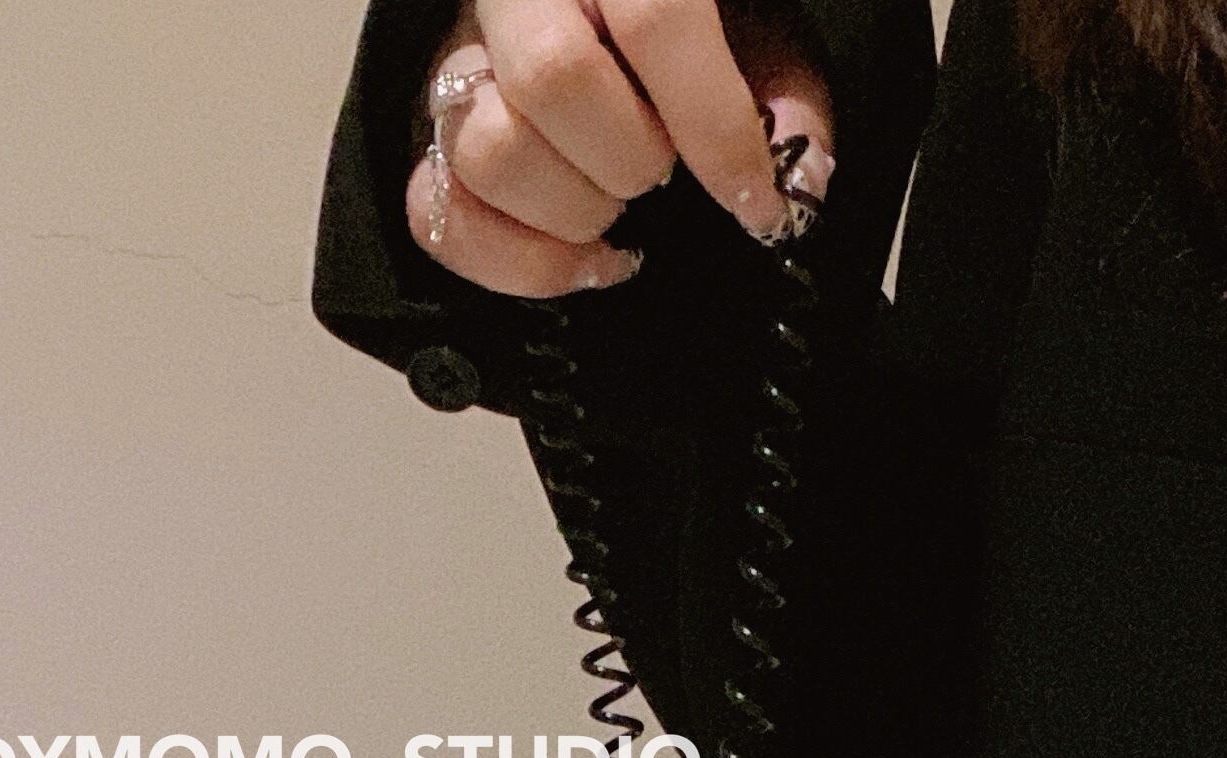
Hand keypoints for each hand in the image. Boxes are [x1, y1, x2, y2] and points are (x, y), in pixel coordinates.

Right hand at [407, 0, 835, 297]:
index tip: (752, 198)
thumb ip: (782, 83)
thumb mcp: (752, 24)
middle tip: (660, 174)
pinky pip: (433, 216)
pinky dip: (513, 263)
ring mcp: (459, 67)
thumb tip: (799, 167)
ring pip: (487, 150)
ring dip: (571, 211)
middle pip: (551, 78)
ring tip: (615, 207)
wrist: (595, 18)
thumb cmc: (680, 21)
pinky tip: (576, 258)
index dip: (711, 122)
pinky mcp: (427, 141)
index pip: (653, 17)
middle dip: (628, 159)